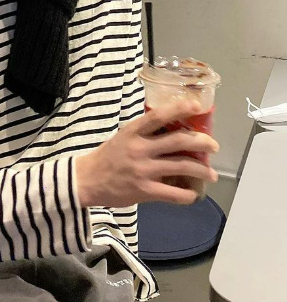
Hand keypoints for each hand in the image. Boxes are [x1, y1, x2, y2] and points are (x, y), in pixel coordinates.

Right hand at [75, 99, 219, 206]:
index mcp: (133, 132)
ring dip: (202, 170)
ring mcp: (143, 170)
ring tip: (211, 174)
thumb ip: (145, 133)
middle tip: (213, 146)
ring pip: (181, 166)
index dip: (179, 109)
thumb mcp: (123, 136)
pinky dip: (188, 195)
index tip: (197, 106)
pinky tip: (193, 194)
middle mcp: (140, 149)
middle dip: (202, 143)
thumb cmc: (108, 156)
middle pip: (178, 141)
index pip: (158, 116)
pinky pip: (173, 193)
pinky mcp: (144, 191)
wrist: (87, 180)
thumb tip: (173, 127)